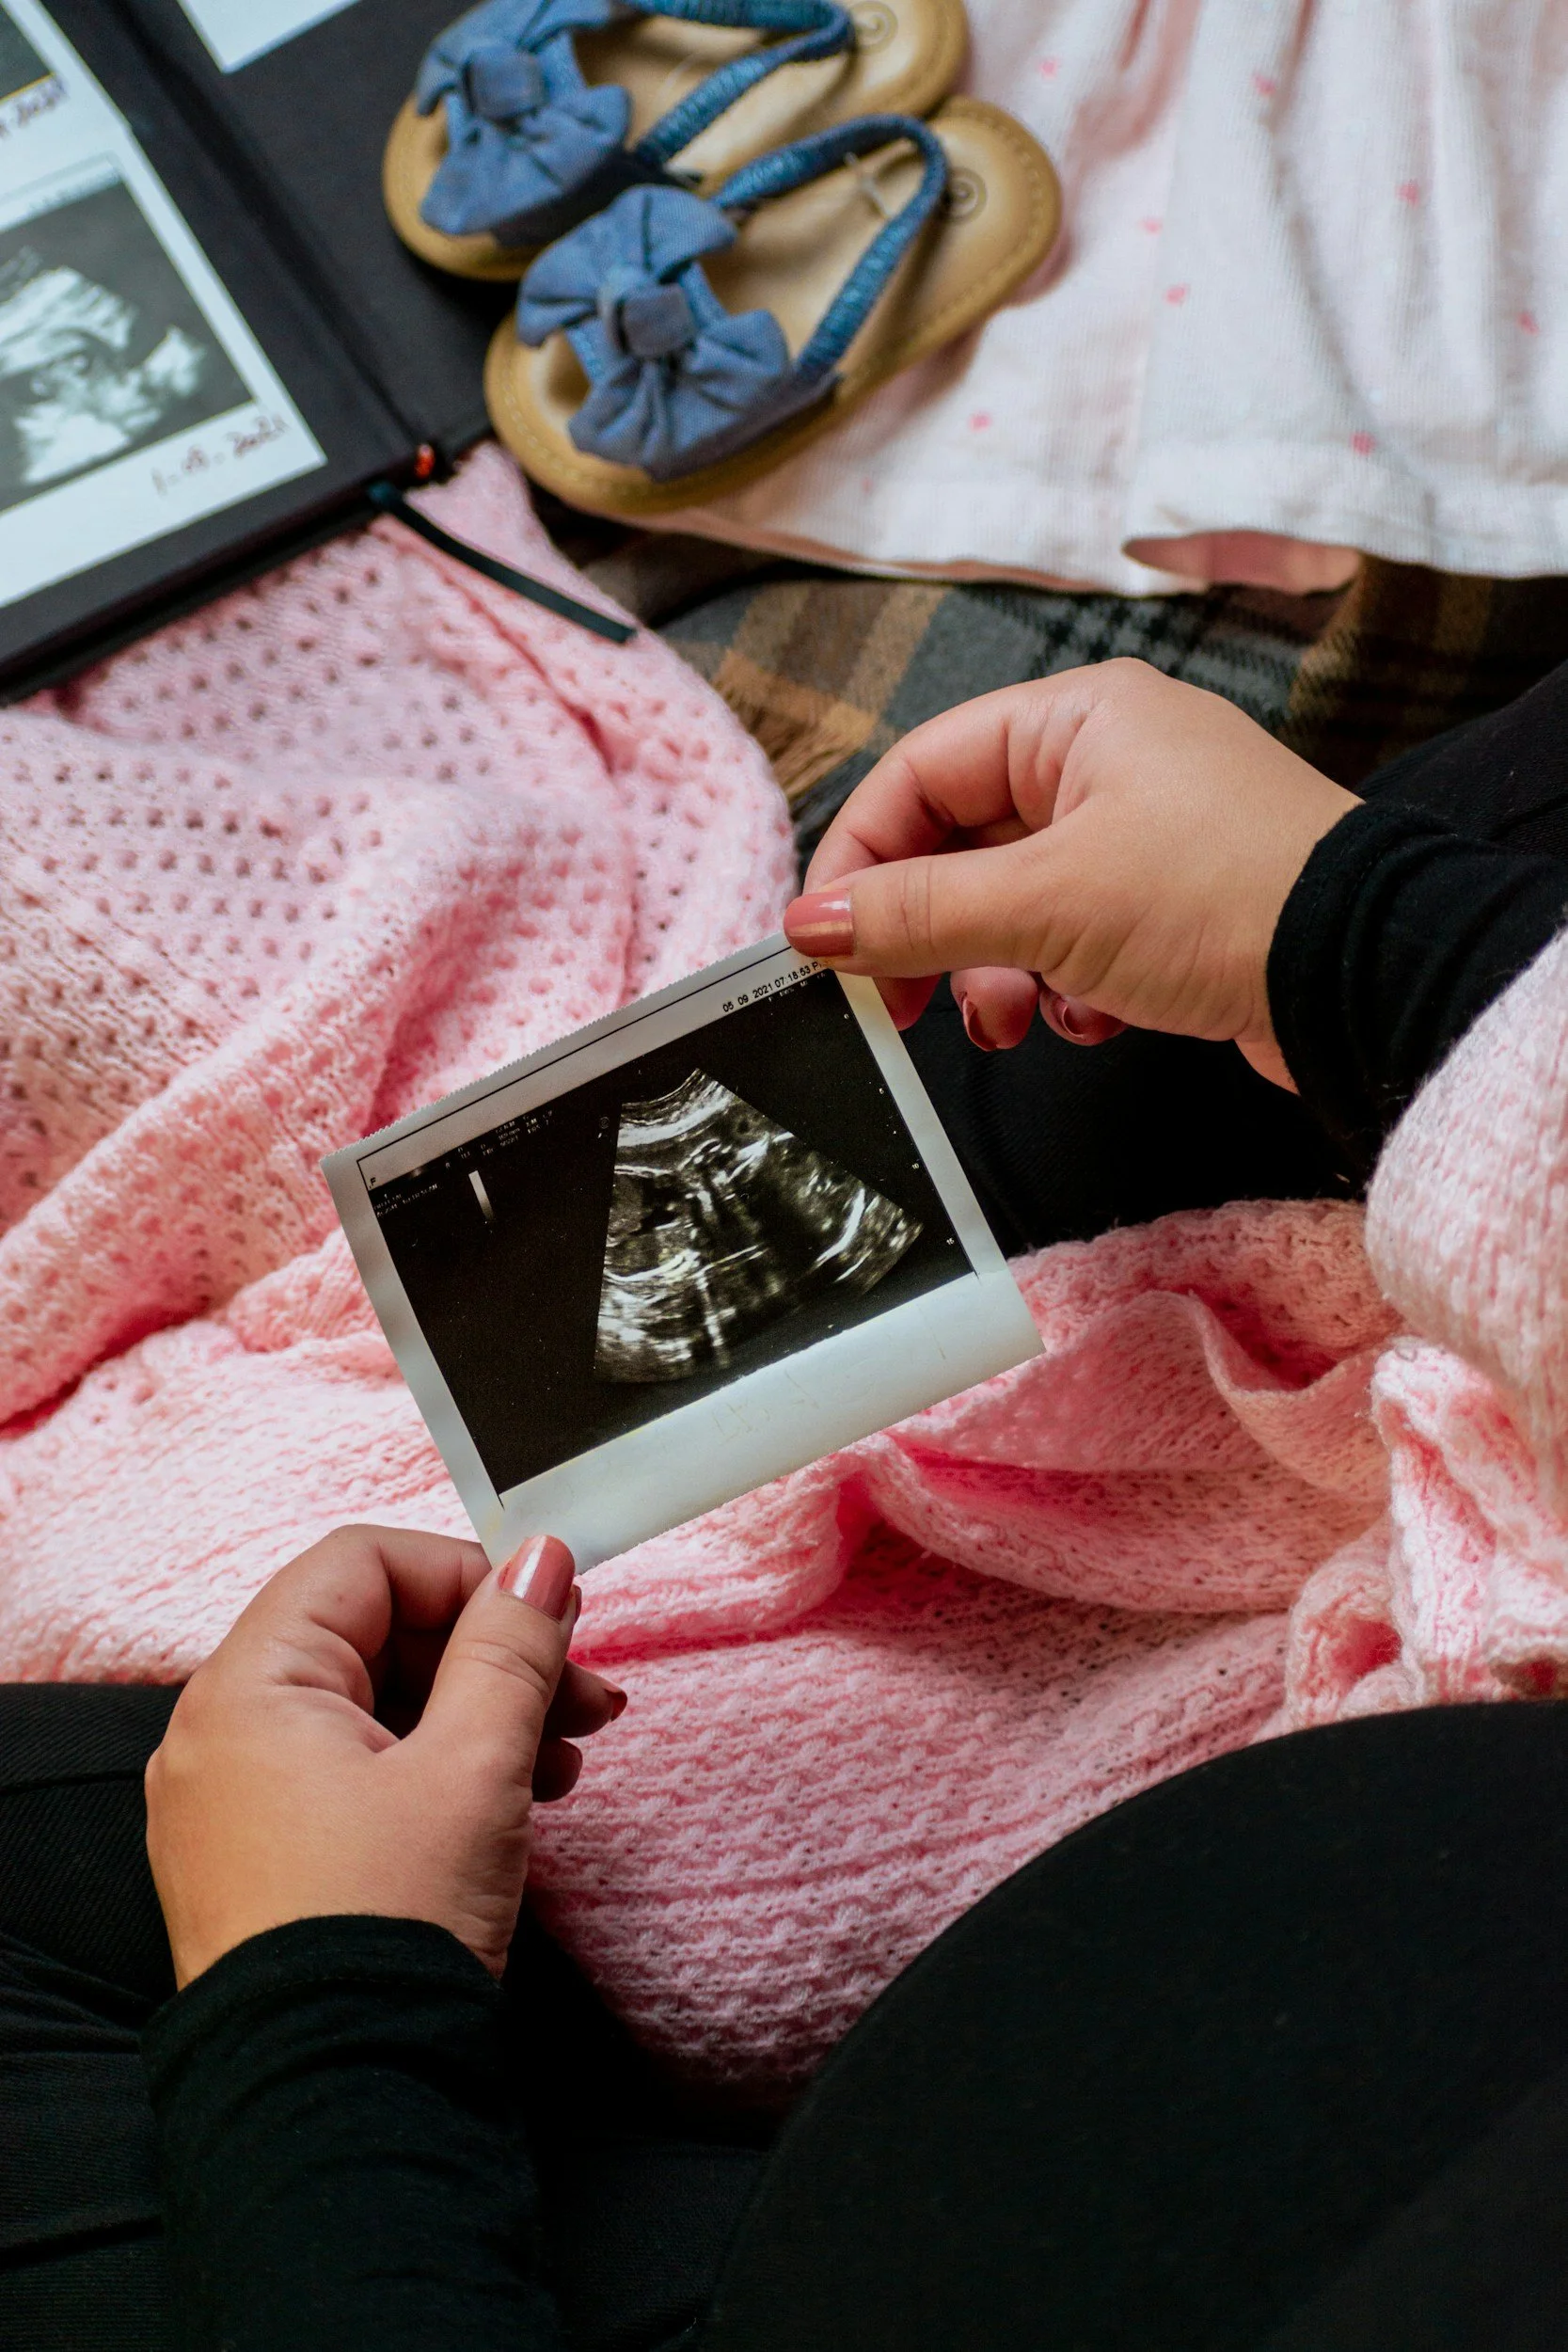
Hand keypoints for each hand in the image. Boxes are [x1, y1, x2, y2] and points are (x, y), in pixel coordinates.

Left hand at [145, 1526, 623, 1985]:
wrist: (343, 2099)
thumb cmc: (384, 1935)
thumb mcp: (474, 1767)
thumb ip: (510, 1647)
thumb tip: (539, 1562)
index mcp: (249, 1690)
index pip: (363, 1564)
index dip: (468, 1576)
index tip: (548, 1614)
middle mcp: (223, 1734)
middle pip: (372, 1633)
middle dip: (489, 1655)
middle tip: (579, 1694)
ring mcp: (238, 1800)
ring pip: (373, 1705)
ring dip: (476, 1713)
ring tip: (562, 1760)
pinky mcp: (267, 1856)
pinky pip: (354, 1771)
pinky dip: (435, 1768)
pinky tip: (513, 1799)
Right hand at [784, 658, 1359, 1087]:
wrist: (1368, 974)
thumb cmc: (1224, 898)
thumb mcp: (1046, 905)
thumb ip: (917, 914)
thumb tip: (810, 925)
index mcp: (1074, 720)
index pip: (919, 773)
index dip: (859, 859)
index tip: (822, 944)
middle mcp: (1107, 763)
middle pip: (961, 845)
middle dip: (931, 933)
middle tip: (896, 1006)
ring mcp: (1144, 836)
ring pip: (1014, 906)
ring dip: (996, 975)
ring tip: (1012, 1022)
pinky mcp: (1173, 907)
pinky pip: (1074, 944)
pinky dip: (1064, 990)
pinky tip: (1093, 1018)